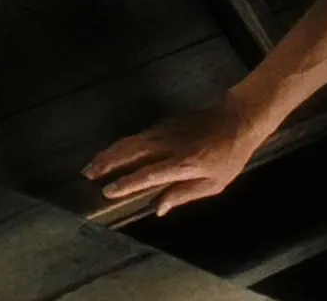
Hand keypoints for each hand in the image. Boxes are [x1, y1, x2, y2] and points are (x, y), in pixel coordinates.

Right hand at [81, 101, 264, 216]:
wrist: (238, 118)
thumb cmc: (230, 155)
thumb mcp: (215, 183)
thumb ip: (184, 194)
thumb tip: (158, 208)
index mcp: (183, 163)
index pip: (148, 174)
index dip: (126, 183)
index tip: (107, 192)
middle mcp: (170, 145)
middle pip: (131, 152)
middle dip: (107, 164)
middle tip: (88, 176)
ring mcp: (166, 131)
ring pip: (131, 141)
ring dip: (109, 153)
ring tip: (92, 165)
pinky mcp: (166, 123)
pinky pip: (139, 135)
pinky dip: (122, 144)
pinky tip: (113, 152)